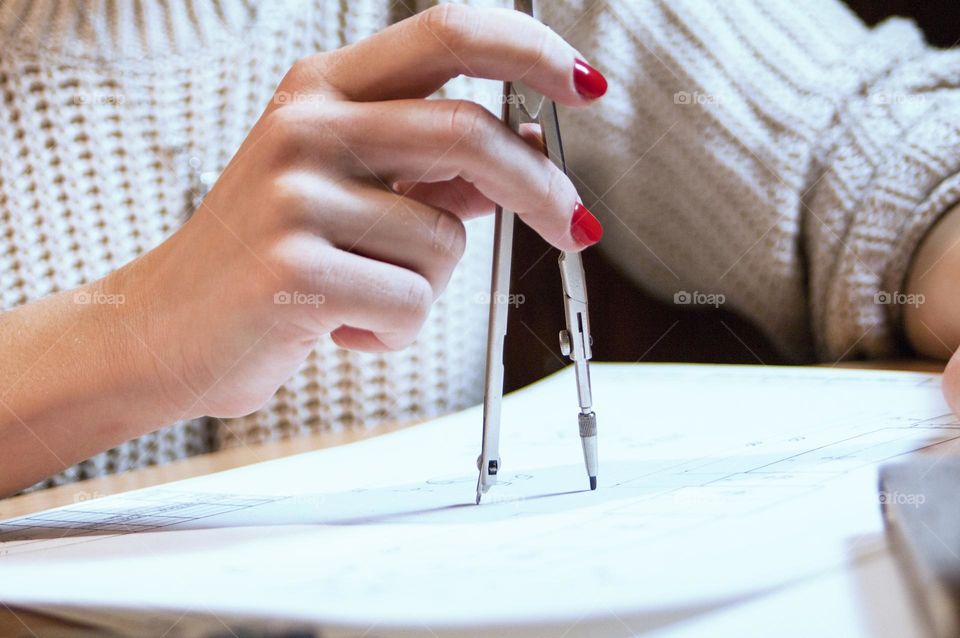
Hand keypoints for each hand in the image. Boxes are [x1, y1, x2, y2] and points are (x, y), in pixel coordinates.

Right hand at [113, 5, 607, 419]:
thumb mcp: (350, 192)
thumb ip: (437, 167)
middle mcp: (306, 127)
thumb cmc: (268, 258)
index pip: (447, 32)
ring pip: (443, 243)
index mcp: (322, 91)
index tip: (587, 87)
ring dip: (425, 287)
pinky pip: (408, 303)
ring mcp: (293, 196)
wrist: (167, 328)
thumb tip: (526, 139)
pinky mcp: (292, 270)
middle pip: (468, 133)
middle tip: (578, 227)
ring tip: (361, 294)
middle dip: (542, 188)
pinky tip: (337, 325)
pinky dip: (391, 329)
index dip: (530, 50)